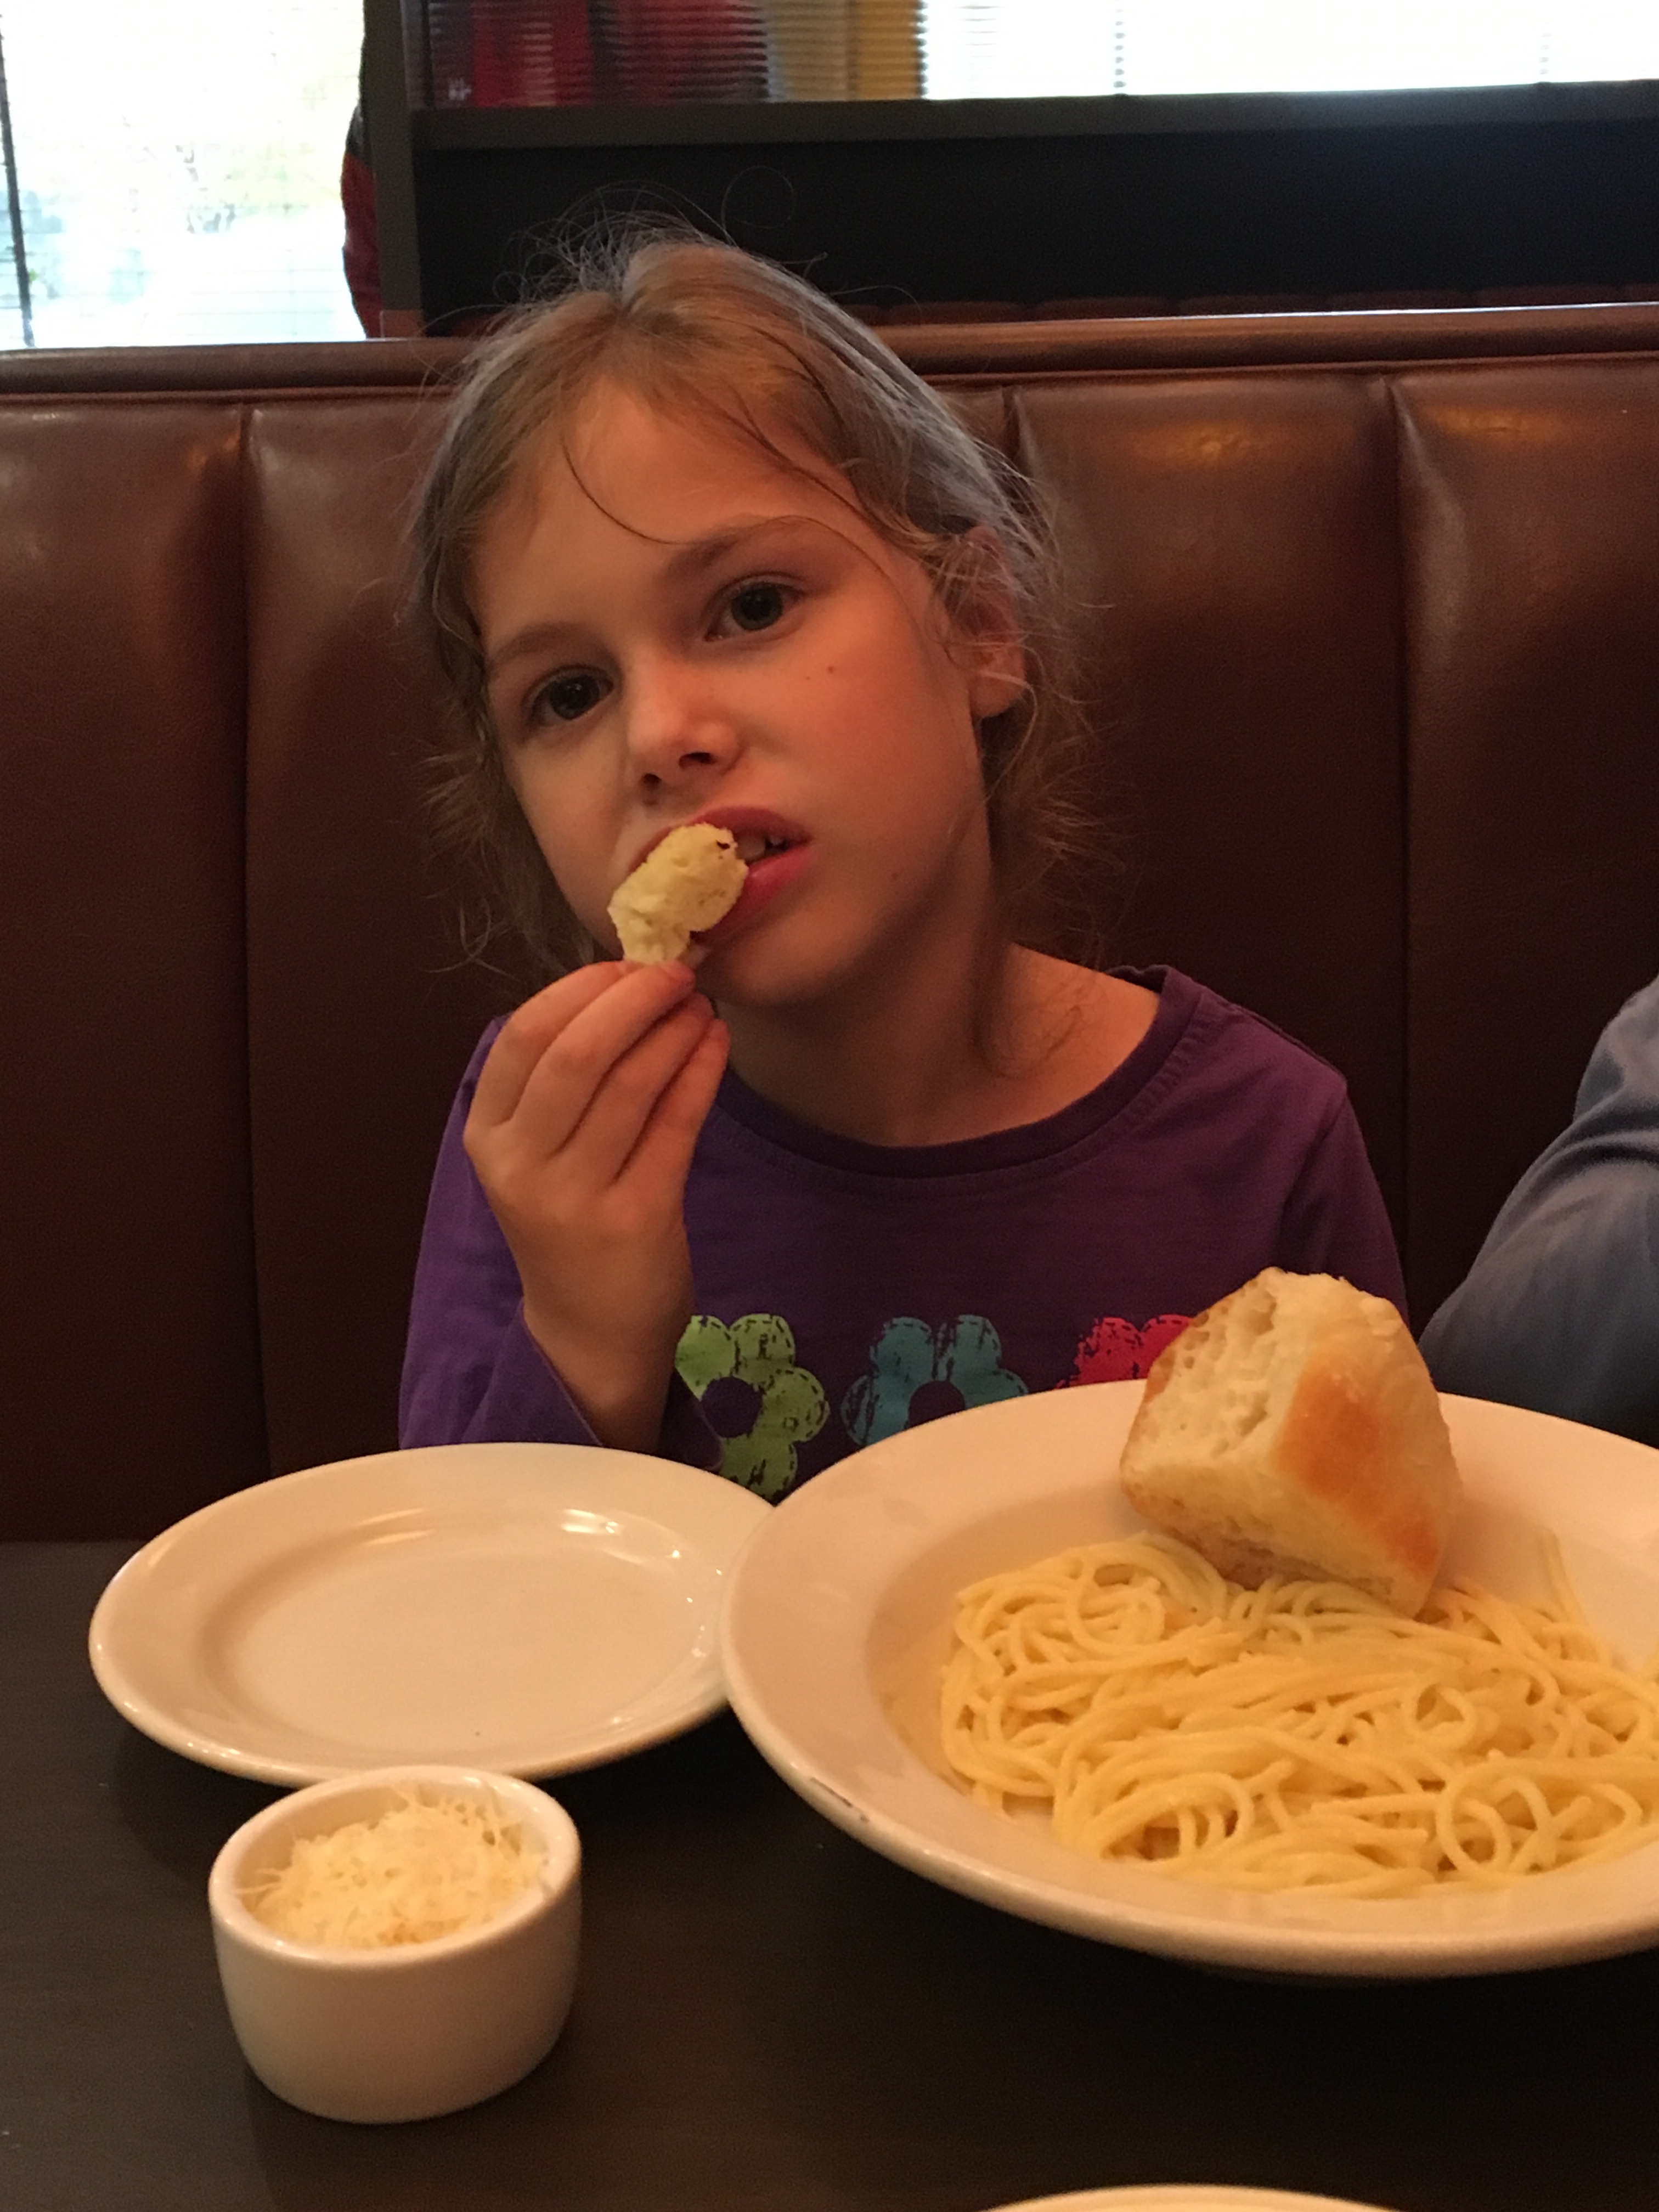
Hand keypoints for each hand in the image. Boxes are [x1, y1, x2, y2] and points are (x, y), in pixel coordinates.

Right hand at [464, 960, 728, 1451]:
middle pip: (577, 1053)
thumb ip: (562, 1079)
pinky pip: (675, 1125)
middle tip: (677, 973)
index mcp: (488, 1135)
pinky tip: (715, 1045)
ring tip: (702, 1005)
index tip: (628, 963)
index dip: (581, 988)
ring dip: (674, 1031)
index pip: (523, 1035)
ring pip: (631, 1084)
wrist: (589, 1333)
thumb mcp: (540, 1153)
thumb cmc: (571, 1223)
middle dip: (633, 998)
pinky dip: (699, 1074)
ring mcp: (576, 1197)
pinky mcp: (636, 1219)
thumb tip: (622, 982)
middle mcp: (522, 1165)